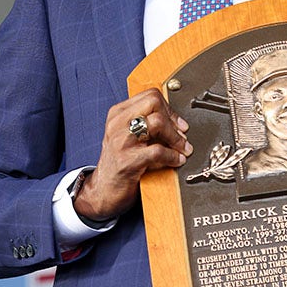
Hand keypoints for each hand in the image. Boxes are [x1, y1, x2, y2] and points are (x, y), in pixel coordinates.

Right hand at [72, 88, 192, 221]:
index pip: (150, 95)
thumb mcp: (128, 137)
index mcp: (118, 113)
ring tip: (183, 148)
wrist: (103, 191)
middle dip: (173, 119)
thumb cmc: (119, 162)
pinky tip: (177, 160)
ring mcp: (121, 141)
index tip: (178, 123)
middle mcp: (118, 123)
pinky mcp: (128, 160)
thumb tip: (178, 124)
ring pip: (157, 123)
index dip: (169, 108)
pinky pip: (158, 151)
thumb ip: (147, 125)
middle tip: (182, 134)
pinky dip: (173, 156)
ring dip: (176, 137)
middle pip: (154, 103)